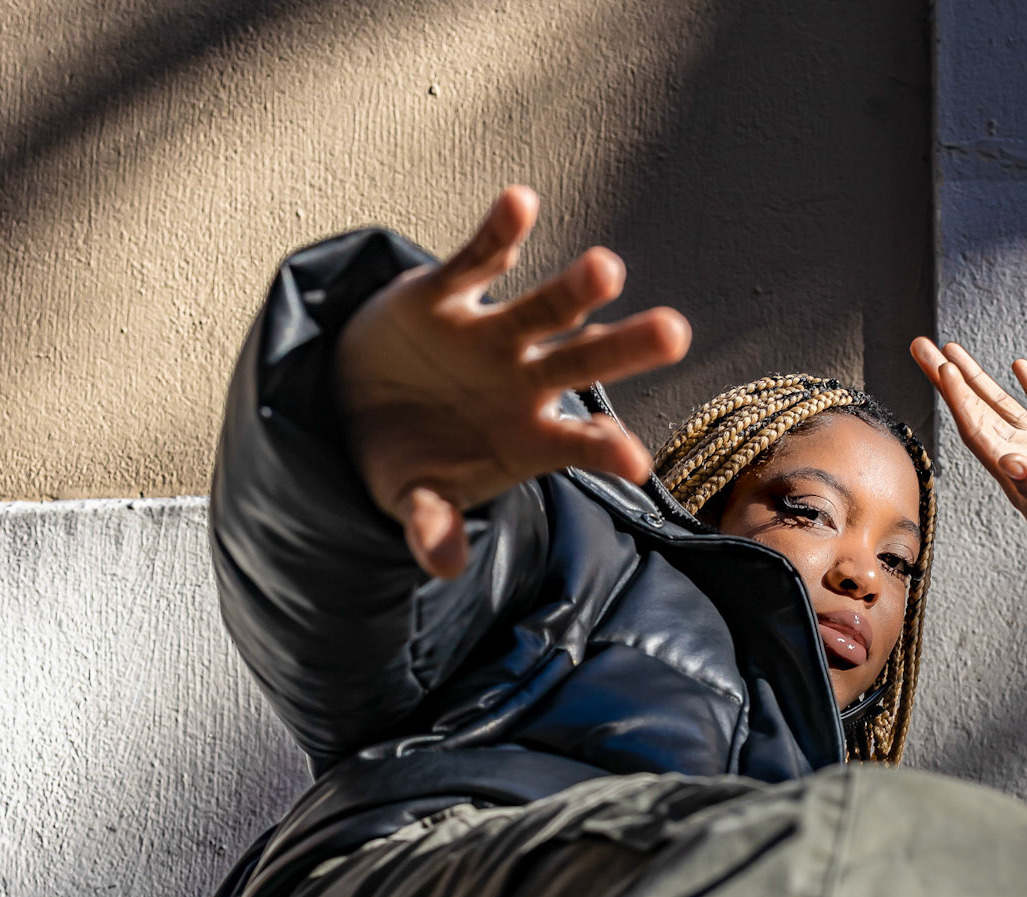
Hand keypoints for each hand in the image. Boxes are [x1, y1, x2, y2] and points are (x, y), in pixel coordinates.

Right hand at [335, 186, 690, 577]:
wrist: (352, 404)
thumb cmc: (408, 457)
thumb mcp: (416, 498)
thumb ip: (432, 526)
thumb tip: (442, 564)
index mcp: (530, 437)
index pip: (580, 445)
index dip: (607, 451)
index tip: (638, 463)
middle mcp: (524, 380)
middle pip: (585, 362)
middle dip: (627, 349)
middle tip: (675, 333)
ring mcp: (492, 334)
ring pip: (546, 309)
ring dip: (575, 290)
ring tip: (608, 269)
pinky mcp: (448, 293)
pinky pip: (478, 260)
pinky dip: (499, 234)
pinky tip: (521, 202)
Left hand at [911, 338, 1026, 616]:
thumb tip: (1009, 461)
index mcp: (1015, 476)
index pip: (977, 429)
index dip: (958, 398)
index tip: (940, 367)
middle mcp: (1023, 458)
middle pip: (977, 409)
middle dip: (949, 377)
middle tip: (921, 344)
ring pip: (1003, 404)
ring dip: (977, 378)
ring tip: (952, 349)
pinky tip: (1017, 365)